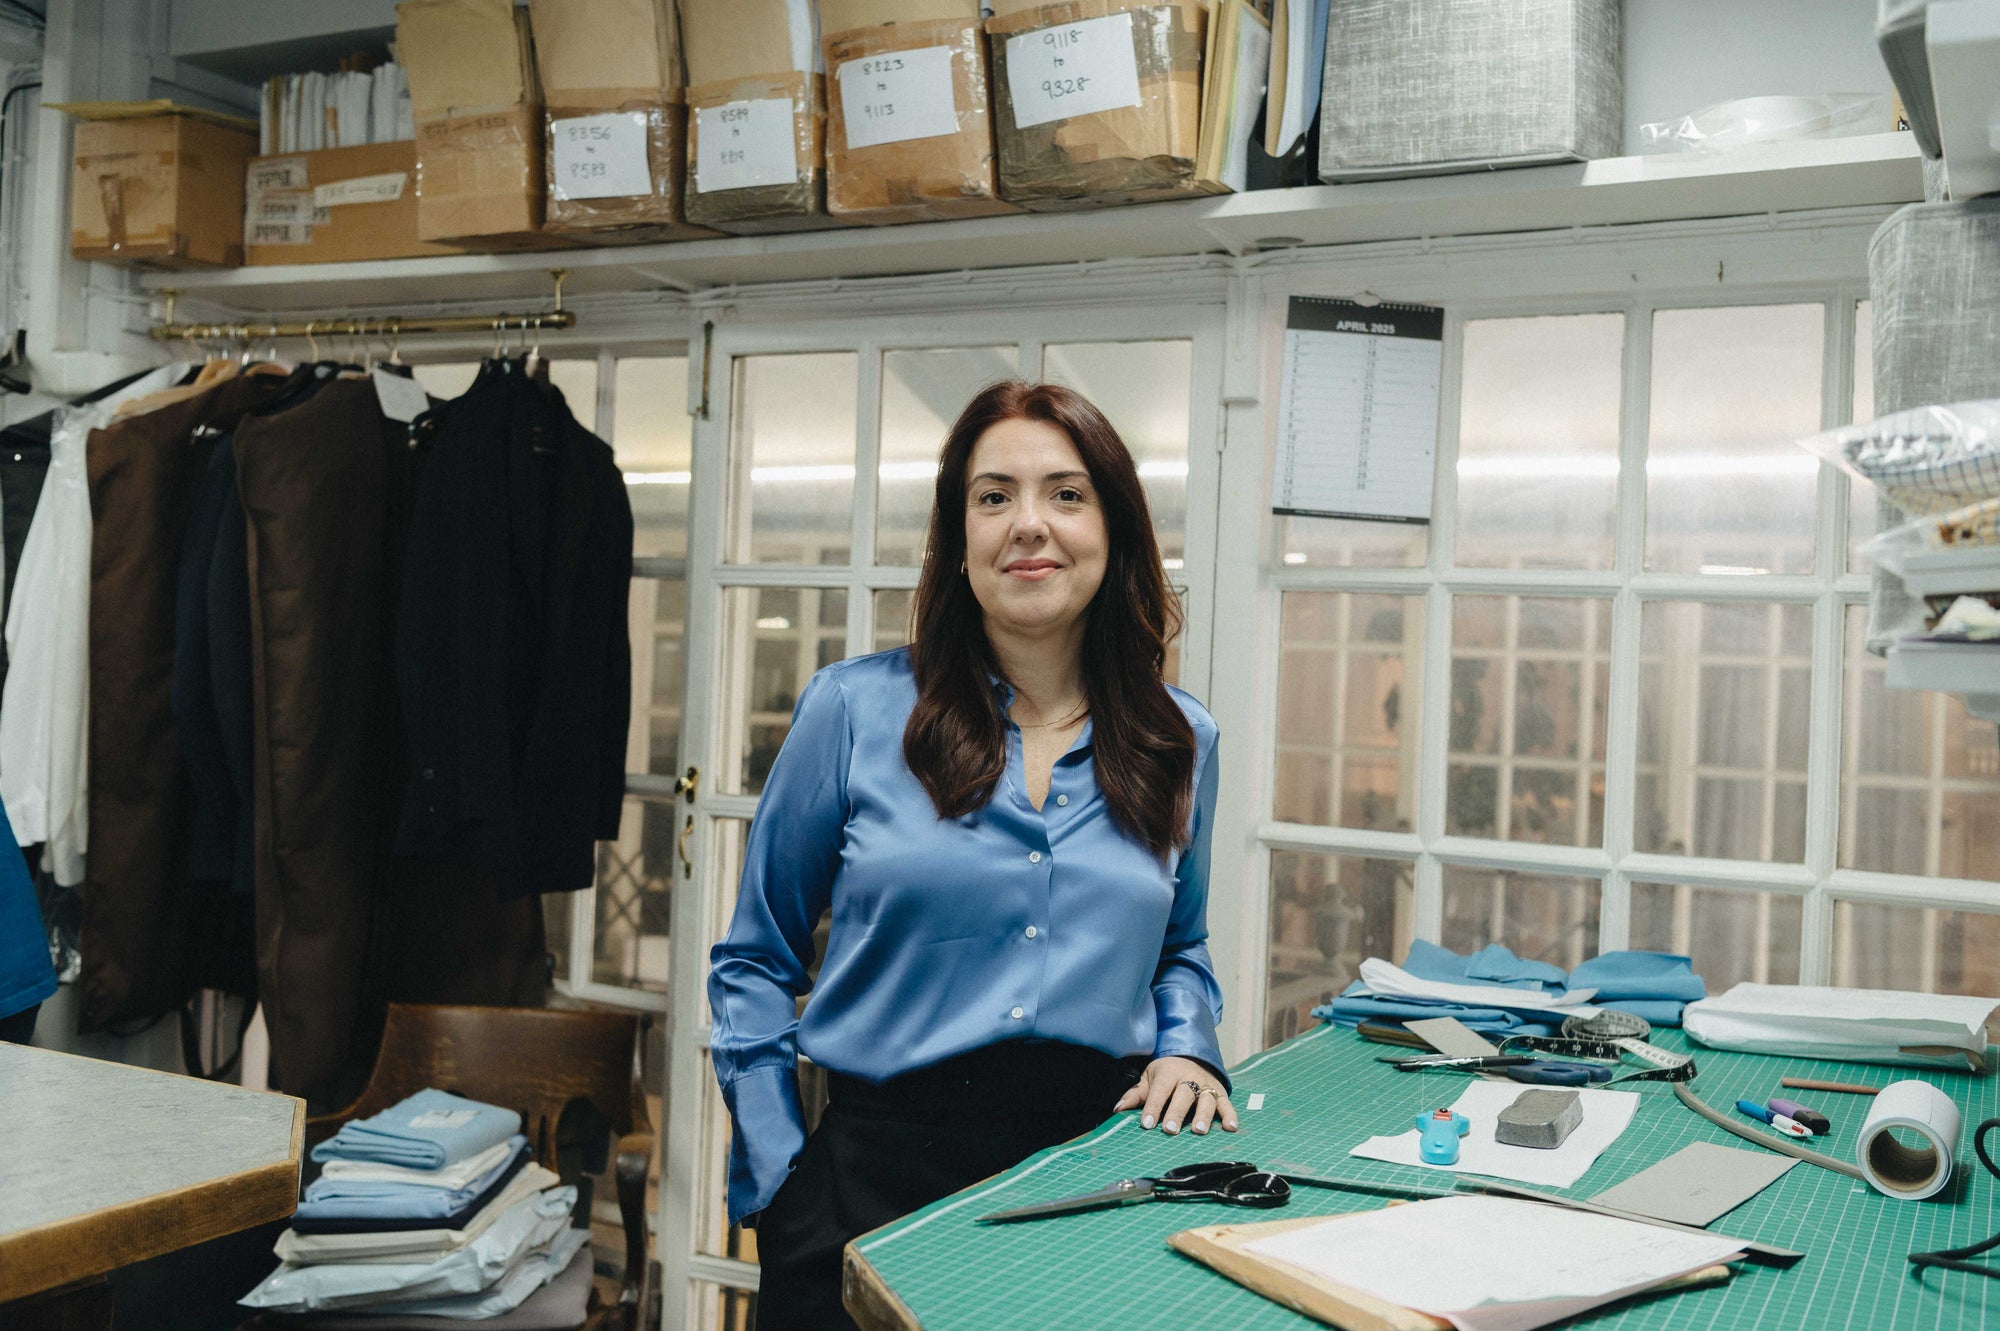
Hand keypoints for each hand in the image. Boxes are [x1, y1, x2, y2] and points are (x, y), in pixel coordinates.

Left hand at [1114, 1056, 1238, 1136]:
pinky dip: (1230, 1115)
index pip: (1160, 1090)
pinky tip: (1230, 1128)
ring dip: (1203, 1115)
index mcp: (1169, 1072)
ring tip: (1198, 1131)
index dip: (1153, 1107)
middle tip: (1170, 1129)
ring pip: (1206, 1100)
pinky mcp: (1221, 1093)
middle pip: (1184, 1095)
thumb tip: (1117, 1109)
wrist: (1193, 1054)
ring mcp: (1207, 1085)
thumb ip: (1136, 1094)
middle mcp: (1190, 1078)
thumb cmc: (1167, 1071)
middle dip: (1176, 1112)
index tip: (1146, 1124)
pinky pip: (1227, 1104)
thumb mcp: (1150, 1077)